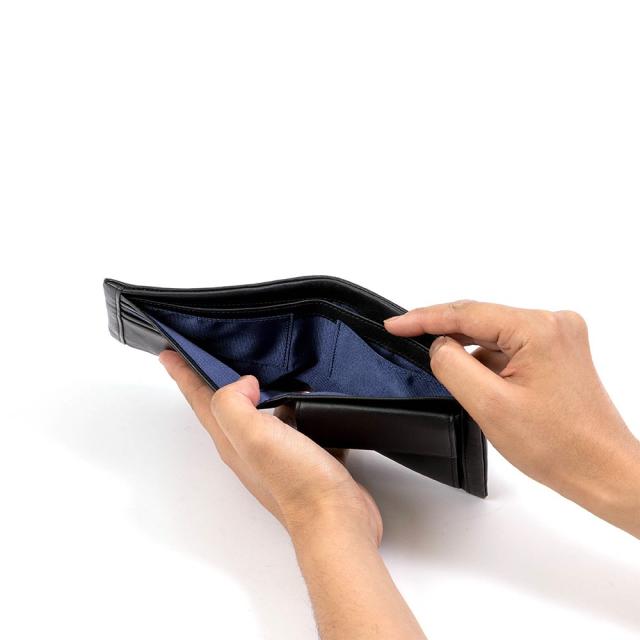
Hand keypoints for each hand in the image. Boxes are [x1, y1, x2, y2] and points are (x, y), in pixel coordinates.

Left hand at [159, 350, 381, 545]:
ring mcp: (274, 454)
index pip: (199, 399)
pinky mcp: (302, 456)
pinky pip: (288, 423)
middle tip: (201, 359)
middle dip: (209, 381)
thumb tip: (243, 383)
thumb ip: (235, 404)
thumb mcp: (254, 436)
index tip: (169, 354)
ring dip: (250, 392)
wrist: (337, 519)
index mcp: (231, 440)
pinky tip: (299, 397)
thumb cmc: (299, 483)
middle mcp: (247, 448)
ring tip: (250, 372)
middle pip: (221, 406)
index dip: (182, 373)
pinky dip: (288, 406)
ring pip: (255, 413)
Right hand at [385, 301, 639, 536]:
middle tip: (405, 339)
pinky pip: (508, 345)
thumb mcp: (490, 406)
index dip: (424, 318)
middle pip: (480, 319)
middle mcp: (553, 323)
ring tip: (461, 383)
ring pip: (492, 334)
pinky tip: (482, 384)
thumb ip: (453, 366)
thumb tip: (438, 345)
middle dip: (444, 333)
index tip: (395, 324)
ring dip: (469, 352)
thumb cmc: (561, 446)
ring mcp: (557, 336)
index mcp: (539, 329)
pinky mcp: (557, 350)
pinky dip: (488, 361)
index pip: (466, 313)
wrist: (601, 470)